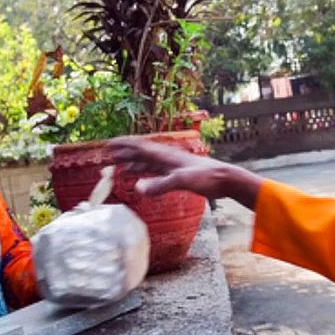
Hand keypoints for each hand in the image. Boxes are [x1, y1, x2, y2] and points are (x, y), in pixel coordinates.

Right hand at [106, 137, 264, 208]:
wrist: (225, 179)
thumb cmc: (206, 177)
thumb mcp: (182, 181)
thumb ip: (160, 185)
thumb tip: (138, 189)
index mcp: (166, 155)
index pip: (140, 147)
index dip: (124, 145)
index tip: (109, 144)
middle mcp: (167, 158)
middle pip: (141, 153)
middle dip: (125, 153)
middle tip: (109, 154)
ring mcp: (172, 166)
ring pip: (147, 162)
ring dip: (133, 163)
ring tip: (120, 165)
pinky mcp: (178, 174)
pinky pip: (156, 171)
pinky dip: (145, 173)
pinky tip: (142, 179)